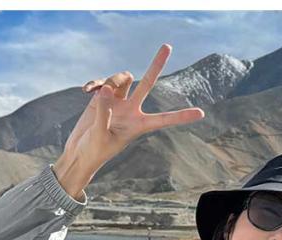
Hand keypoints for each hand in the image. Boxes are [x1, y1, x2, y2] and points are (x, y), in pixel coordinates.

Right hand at [62, 43, 204, 175]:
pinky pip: (103, 81)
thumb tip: (107, 88)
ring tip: (97, 93)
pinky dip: (95, 83)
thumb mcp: (100, 136)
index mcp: (138, 125)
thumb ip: (104, 113)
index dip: (181, 116)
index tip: (201, 114)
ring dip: (110, 79)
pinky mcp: (103, 97)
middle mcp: (131, 110)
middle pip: (147, 83)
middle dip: (156, 64)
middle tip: (168, 45)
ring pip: (122, 78)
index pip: (163, 119)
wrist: (81, 152)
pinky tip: (86, 91)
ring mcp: (118, 102)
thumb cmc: (95, 151)